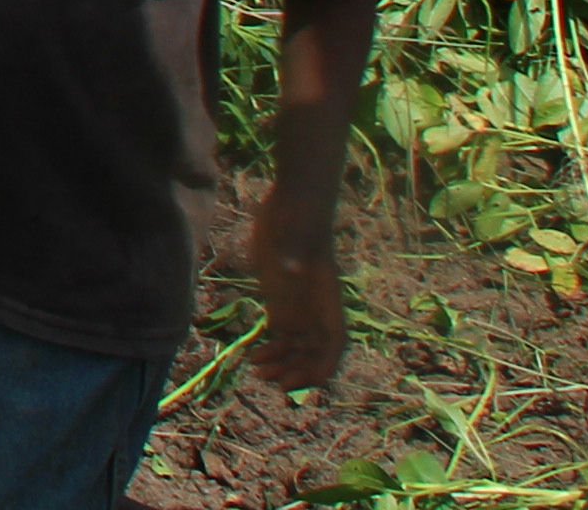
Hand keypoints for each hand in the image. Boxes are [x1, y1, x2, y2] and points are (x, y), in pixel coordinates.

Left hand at [248, 206, 348, 388]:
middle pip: (314, 352)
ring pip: (296, 348)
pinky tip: (254, 358)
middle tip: (277, 383)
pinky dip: (271, 350)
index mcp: (327, 299)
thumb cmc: (298, 220)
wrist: (292, 205)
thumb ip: (295, 255)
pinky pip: (280, 334)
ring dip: (283, 365)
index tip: (311, 381)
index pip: (334, 341)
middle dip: (300, 371)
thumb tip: (291, 268)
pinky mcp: (280, 300)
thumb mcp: (295, 236)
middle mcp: (315, 308)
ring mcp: (298, 306)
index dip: (326, 363)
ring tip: (260, 373)